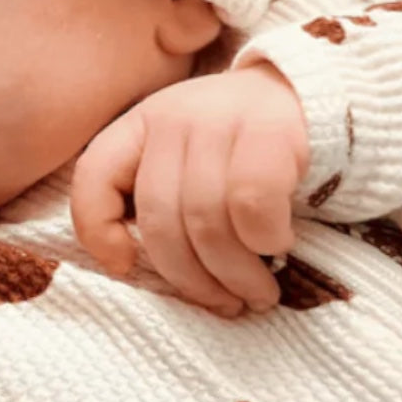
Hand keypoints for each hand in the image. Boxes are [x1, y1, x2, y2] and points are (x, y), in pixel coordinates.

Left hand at [70, 64, 308, 317]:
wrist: (307, 98)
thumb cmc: (237, 149)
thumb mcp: (185, 160)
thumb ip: (158, 199)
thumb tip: (132, 267)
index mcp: (142, 124)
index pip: (94, 175)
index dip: (97, 228)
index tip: (124, 265)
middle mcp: (174, 117)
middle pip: (159, 218)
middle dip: (190, 278)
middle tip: (224, 303)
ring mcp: (220, 120)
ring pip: (207, 221)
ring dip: (235, 274)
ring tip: (257, 291)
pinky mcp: (269, 131)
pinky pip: (253, 207)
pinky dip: (265, 241)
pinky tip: (278, 244)